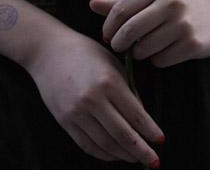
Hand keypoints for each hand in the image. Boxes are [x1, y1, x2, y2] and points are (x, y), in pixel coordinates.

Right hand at [26, 29, 162, 164]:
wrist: (49, 51)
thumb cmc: (85, 53)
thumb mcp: (113, 64)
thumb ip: (129, 90)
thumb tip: (142, 119)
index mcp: (109, 81)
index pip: (136, 115)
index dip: (150, 131)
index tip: (160, 141)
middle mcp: (93, 99)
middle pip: (123, 135)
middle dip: (141, 151)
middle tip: (154, 161)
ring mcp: (77, 112)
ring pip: (106, 144)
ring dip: (123, 155)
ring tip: (135, 159)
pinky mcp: (64, 121)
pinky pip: (87, 145)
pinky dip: (103, 154)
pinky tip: (114, 154)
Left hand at [90, 0, 209, 67]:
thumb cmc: (180, 3)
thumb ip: (122, 2)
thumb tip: (91, 4)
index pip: (121, 8)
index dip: (108, 26)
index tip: (107, 35)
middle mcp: (171, 3)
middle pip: (129, 30)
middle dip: (118, 43)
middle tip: (118, 47)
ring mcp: (184, 24)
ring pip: (144, 48)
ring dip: (139, 53)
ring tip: (145, 48)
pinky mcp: (194, 44)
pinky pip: (161, 60)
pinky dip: (157, 60)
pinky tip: (163, 51)